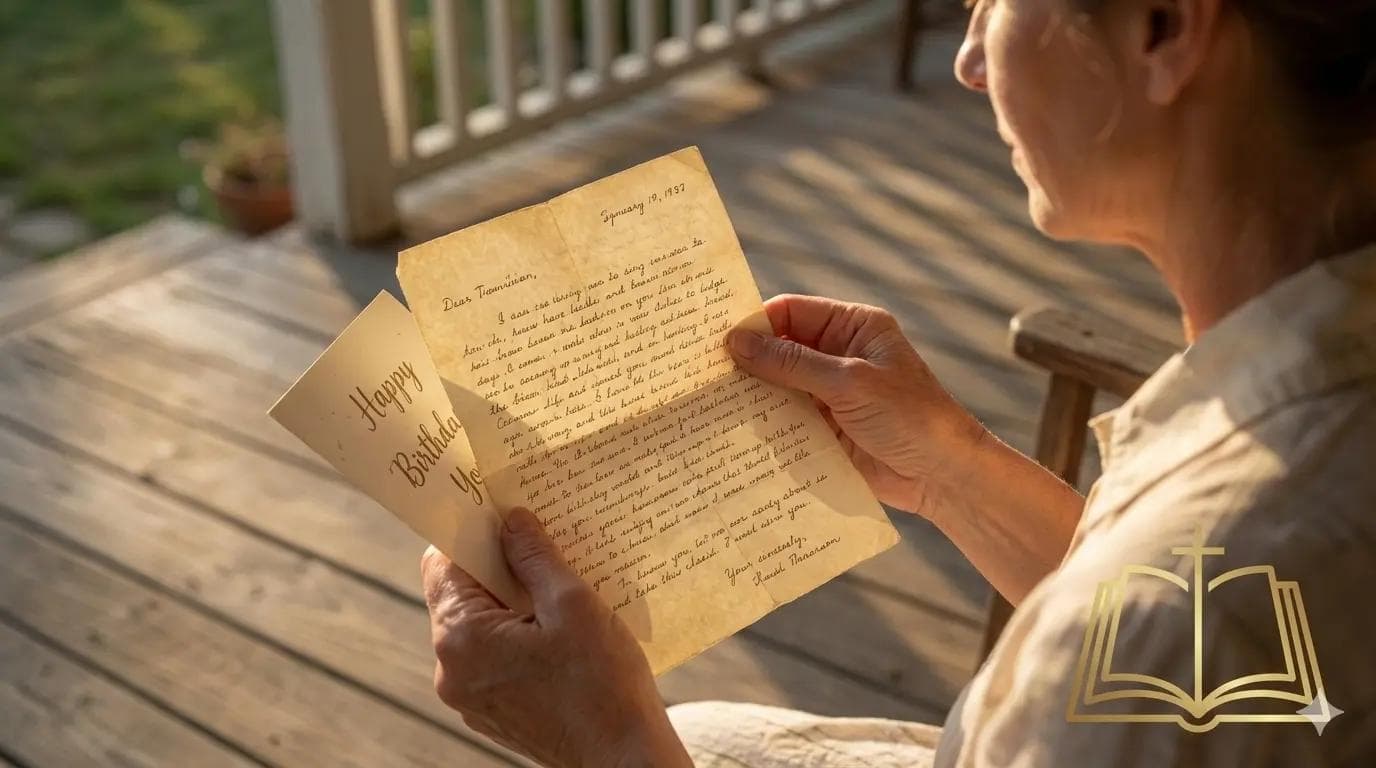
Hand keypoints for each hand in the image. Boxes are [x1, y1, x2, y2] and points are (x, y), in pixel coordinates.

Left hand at [422, 507, 690, 767]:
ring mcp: (470, 697)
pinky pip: (493, 657)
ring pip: (478, 627)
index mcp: (462, 639)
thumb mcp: (572, 603)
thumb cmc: (603, 685)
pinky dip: (518, 636)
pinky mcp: (492, 711)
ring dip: (512, 603)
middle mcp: (452, 671)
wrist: (623, 757)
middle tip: (543, 550)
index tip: (505, 516)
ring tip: (558, 592)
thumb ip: (534, 556)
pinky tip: (559, 631)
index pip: (441, 565)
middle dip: (498, 568)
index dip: (473, 535)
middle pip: (459, 595)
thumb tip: (511, 520)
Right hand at [728, 294, 988, 518]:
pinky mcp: (825, 429)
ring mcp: (831, 394)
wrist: (942, 476)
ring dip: (753, 396)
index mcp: (853, 327)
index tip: (718, 341)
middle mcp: (839, 355)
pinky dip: (765, 425)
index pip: (791, 313)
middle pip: (780, 349)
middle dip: (748, 362)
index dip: (755, 324)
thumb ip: (791, 363)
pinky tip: (737, 431)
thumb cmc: (910, 417)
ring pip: (778, 387)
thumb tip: (737, 342)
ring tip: (712, 404)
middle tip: (704, 374)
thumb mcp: (849, 383)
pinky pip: (786, 420)